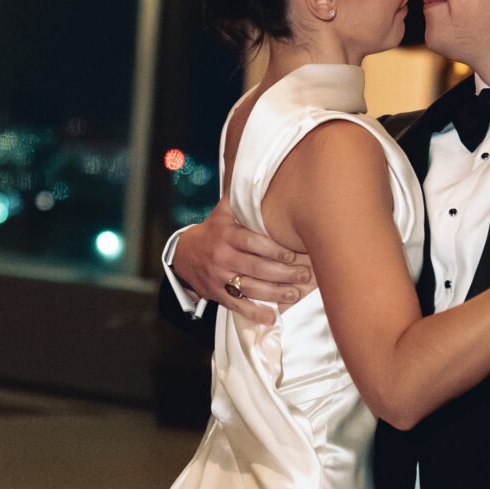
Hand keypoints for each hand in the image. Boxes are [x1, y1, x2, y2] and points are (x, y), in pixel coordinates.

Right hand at [172, 200, 312, 325]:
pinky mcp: (218, 294)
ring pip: (251, 288)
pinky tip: (272, 317)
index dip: (276, 250)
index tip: (295, 254)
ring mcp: (220, 277)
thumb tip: (259, 171)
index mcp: (227, 234)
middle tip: (305, 275)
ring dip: (276, 293)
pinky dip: (255, 313)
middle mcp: (223, 257)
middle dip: (284, 273)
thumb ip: (242, 198)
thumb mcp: (224, 211)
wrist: (184, 255)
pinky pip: (238, 305)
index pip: (255, 243)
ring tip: (296, 293)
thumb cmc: (214, 230)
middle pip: (258, 267)